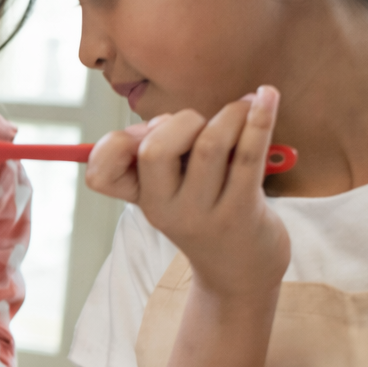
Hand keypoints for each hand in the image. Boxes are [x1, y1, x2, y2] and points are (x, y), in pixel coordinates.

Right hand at [86, 86, 289, 299]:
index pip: (100, 175)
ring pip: (209, 145)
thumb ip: (163, 153)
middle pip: (155, 151)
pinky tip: (266, 97)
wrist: (241, 269)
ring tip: (245, 106)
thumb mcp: (172, 191)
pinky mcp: (241, 212)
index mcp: (141, 199)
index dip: (110, 145)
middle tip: (202, 124)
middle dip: (182, 120)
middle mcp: (164, 209)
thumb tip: (167, 120)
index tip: (142, 134)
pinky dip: (259, 119)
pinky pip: (248, 156)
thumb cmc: (208, 211)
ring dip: (230, 114)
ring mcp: (201, 213)